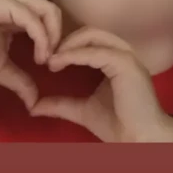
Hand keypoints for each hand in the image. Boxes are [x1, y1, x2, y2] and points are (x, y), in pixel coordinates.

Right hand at [0, 0, 61, 110]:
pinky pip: (30, 17)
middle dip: (59, 37)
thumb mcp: (1, 69)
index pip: (50, 16)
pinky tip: (38, 56)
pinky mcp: (1, 2)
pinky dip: (40, 37)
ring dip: (51, 37)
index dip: (57, 39)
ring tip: (44, 60)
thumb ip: (21, 81)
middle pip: (53, 11)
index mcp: (19, 10)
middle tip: (52, 62)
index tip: (52, 65)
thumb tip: (35, 103)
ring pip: (46, 11)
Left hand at [30, 28, 172, 142]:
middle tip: (47, 56)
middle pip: (90, 31)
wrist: (138, 140)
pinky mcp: (125, 63)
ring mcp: (126, 56)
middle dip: (66, 40)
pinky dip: (74, 54)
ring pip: (93, 35)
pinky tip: (59, 63)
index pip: (90, 40)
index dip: (68, 45)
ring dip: (69, 44)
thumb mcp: (82, 110)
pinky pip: (96, 52)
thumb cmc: (118, 125)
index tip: (48, 60)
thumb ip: (61, 104)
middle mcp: (122, 52)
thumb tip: (34, 106)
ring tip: (52, 59)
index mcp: (115, 59)